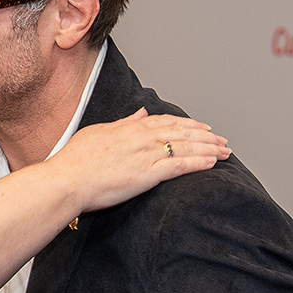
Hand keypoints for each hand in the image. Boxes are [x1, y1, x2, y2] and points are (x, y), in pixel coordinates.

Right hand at [46, 108, 230, 211]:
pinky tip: (212, 163)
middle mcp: (141, 137)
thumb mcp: (98, 132)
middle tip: (223, 140)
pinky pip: (180, 166)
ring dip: (209, 148)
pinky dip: (198, 163)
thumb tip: (140, 112)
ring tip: (225, 152)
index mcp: (129, 127)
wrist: (67, 179)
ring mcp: (145, 155)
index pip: (166, 121)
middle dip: (205, 136)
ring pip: (186, 147)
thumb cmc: (74, 160)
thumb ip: (123, 123)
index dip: (187, 124)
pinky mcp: (148, 174)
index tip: (202, 128)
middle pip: (182, 132)